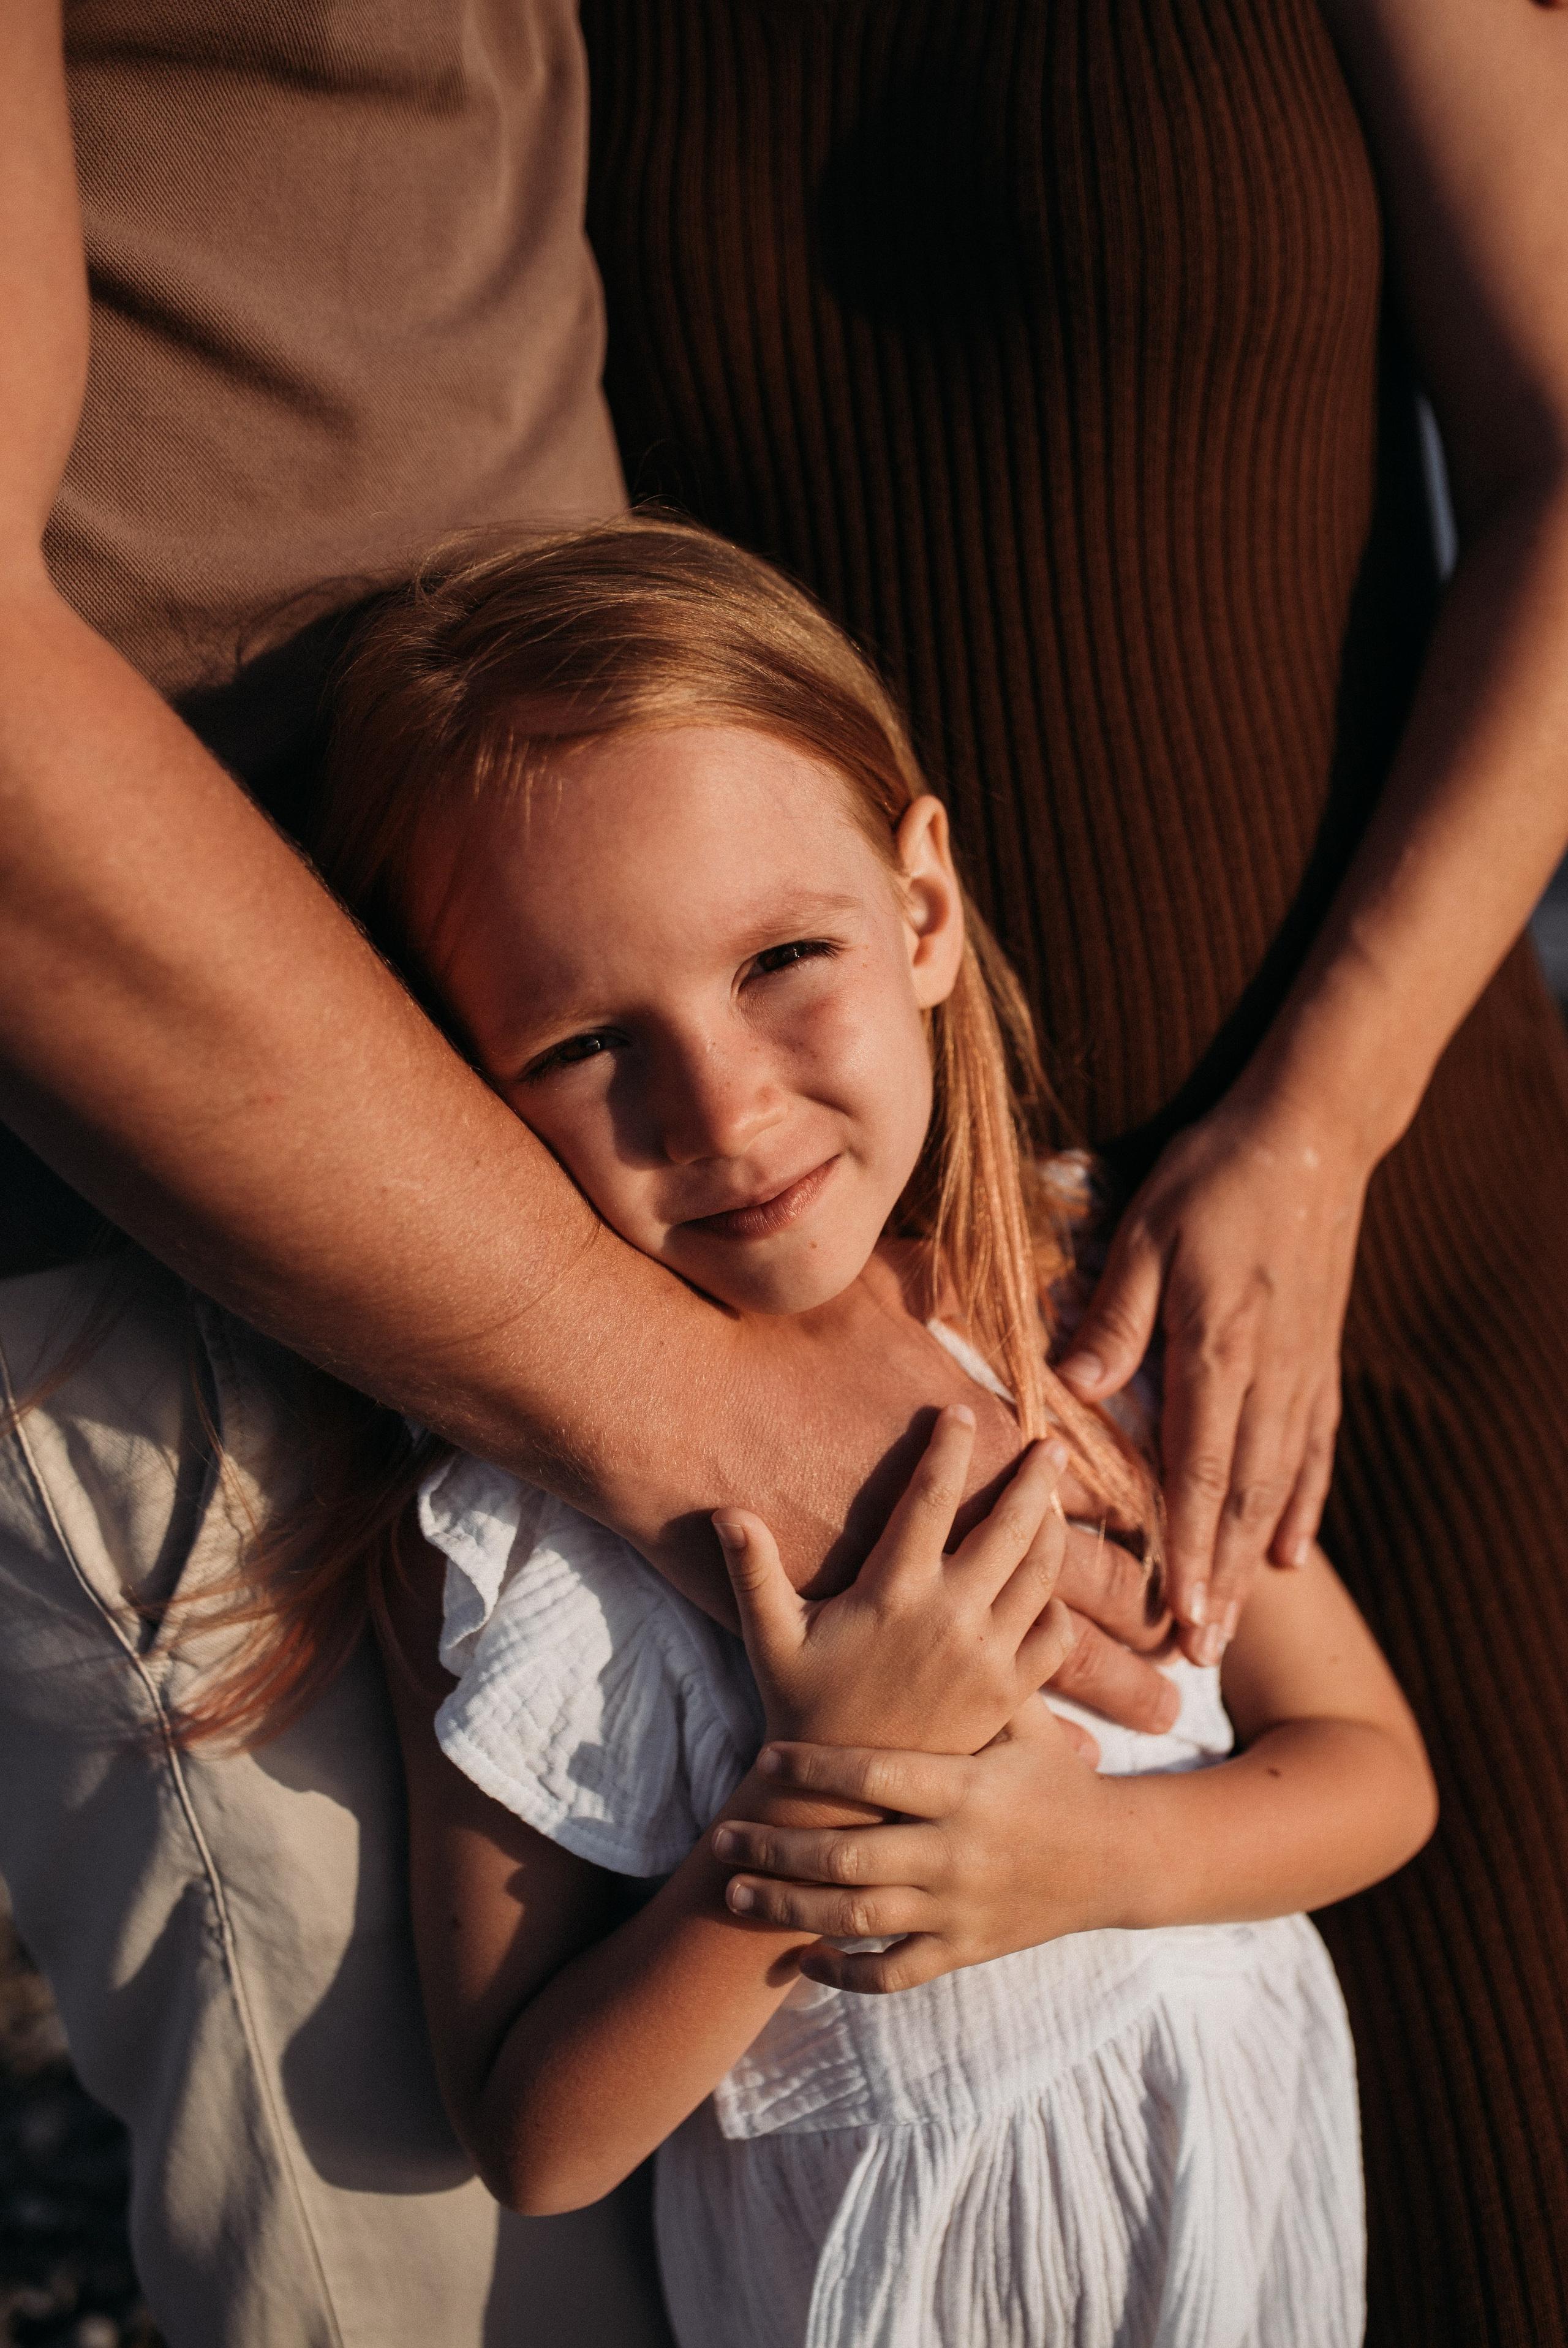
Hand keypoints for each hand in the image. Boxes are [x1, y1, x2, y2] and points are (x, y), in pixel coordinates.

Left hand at [711, 1700, 1115, 1988]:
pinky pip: (893, 1974)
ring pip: (858, 1921)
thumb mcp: (1022, 1721)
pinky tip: (803, 1957)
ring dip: (790, 1908)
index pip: (876, 1777)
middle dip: (779, 1849)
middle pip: (849, 1858)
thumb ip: (976, 1674)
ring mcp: (958, 1910)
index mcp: (968, 1789)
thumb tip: (944, 1593)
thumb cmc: (1055, 1774)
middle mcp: (958, 1854)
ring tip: (738, 1891)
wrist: (1115, 1860)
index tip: (763, 1756)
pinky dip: (844, 1972)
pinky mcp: (963, 1950)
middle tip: (722, 1835)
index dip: (815, 1769)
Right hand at [713, 1407, 1075, 1753]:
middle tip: (1050, 1447)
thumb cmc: (803, 1707)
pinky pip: (1054, 1638)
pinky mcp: (1008, 1694)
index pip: (929, 1498)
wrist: (846, 1800)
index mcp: (894, 1591)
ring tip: (1054, 1504)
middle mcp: (950, 1616)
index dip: (949, 1448)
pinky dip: (1058, 1607)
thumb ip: (752, 1570)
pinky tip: (1050, 1590)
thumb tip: (723, 1510)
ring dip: (1052, 1532)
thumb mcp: (770, 1638)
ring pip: (1041, 1576)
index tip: (963, 1411)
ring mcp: (987, 1656)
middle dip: (1033, 1480)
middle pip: (1008, 1527)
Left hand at [1057, 1082, 1369, 1660]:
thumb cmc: (1213, 1177)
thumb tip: (1070, 1387)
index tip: (1181, 1615)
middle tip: (1201, 1653)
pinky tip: (1290, 1550)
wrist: (1310, 1134)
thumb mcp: (1147, 1232)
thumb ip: (1114, 1316)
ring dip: (1254, 1557)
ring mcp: (1299, 1373)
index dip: (1189, 1549)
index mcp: (1214, 1350)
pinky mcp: (1318, 1360)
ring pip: (1280, 1484)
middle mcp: (1265, 1377)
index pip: (1199, 1470)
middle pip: (1242, 1497)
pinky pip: (1314, 1450)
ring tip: (1238, 1623)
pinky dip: (1302, 1504)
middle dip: (1219, 1579)